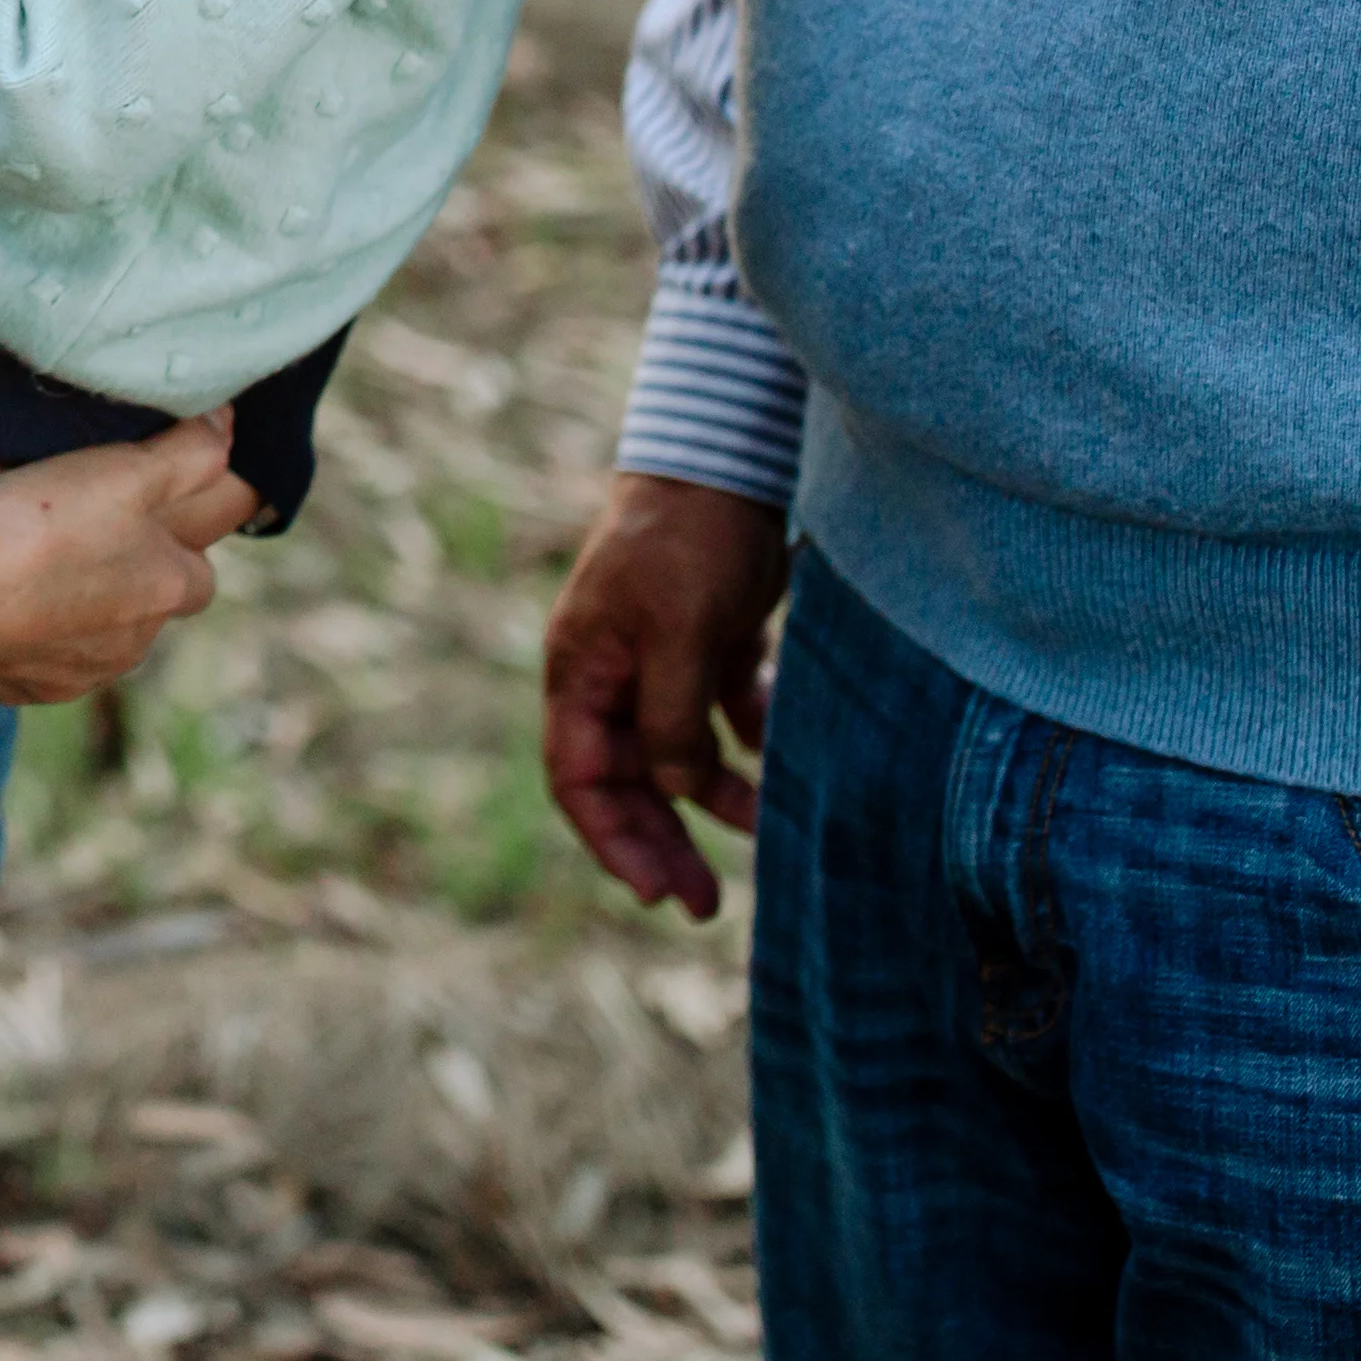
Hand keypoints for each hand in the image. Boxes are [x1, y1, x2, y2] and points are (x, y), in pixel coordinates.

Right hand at [0, 414, 256, 702]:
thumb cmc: (36, 525)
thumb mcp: (123, 471)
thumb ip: (188, 451)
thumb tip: (228, 429)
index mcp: (169, 587)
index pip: (203, 565)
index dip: (182, 527)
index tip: (150, 499)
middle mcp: (133, 641)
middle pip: (149, 597)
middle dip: (128, 565)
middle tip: (81, 518)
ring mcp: (79, 670)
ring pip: (92, 625)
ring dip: (72, 590)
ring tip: (24, 540)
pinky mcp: (26, 687)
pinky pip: (38, 652)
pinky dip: (24, 622)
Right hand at [538, 473, 791, 919]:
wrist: (729, 457)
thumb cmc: (689, 541)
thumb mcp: (678, 636)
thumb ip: (669, 722)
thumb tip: (669, 790)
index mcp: (581, 671)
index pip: (578, 778)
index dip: (612, 841)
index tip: (656, 892)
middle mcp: (611, 672)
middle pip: (626, 779)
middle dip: (662, 840)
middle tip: (704, 903)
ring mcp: (659, 658)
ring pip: (677, 754)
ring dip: (715, 797)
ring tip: (766, 830)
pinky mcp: (708, 642)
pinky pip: (721, 715)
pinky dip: (747, 742)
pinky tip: (782, 760)